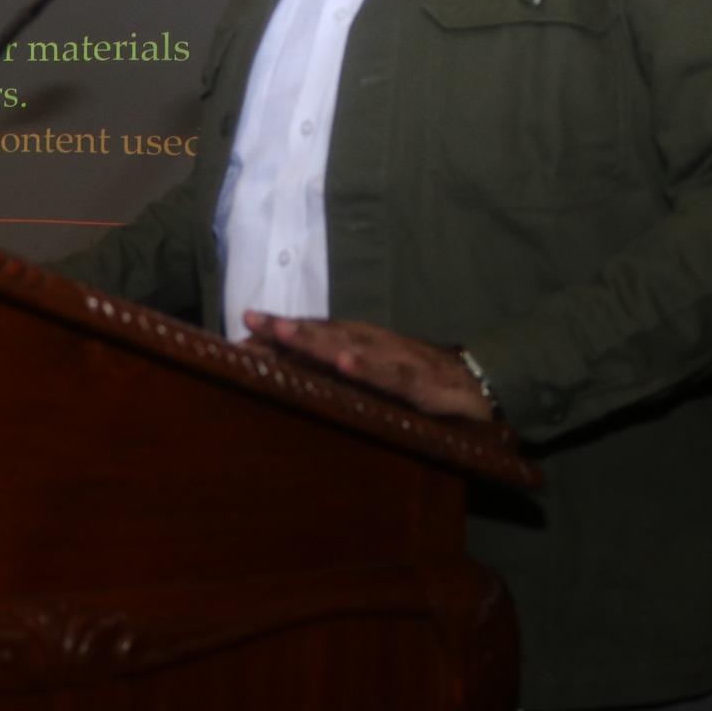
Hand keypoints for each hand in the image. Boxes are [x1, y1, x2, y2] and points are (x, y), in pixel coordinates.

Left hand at [241, 312, 497, 420]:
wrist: (473, 387)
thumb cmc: (411, 380)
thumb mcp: (367, 378)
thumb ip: (330, 376)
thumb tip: (283, 378)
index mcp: (354, 344)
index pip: (309, 334)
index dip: (275, 331)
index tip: (238, 330)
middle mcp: (368, 344)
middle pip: (321, 334)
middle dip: (284, 329)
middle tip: (249, 323)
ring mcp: (392, 359)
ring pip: (349, 345)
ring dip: (316, 339)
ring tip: (283, 333)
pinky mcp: (417, 380)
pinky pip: (390, 373)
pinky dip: (368, 366)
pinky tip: (347, 364)